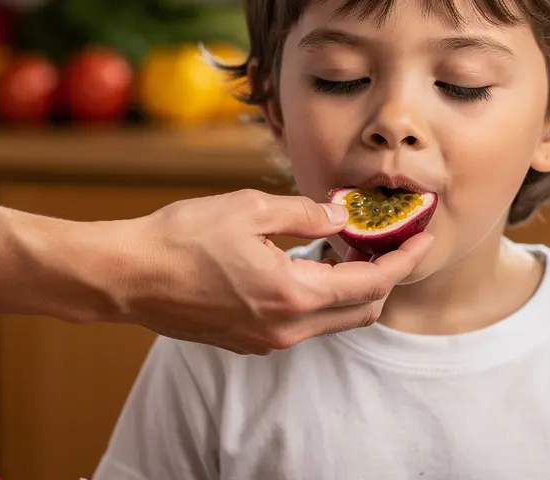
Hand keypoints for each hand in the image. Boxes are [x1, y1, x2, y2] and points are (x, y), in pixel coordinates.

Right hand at [117, 189, 432, 353]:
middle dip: (386, 277)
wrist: (127, 276)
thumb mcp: (249, 208)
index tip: (422, 239)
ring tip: (349, 245)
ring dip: (353, 288)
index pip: (372, 285)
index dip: (404, 261)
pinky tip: (311, 263)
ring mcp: (267, 340)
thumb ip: (305, 214)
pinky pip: (305, 323)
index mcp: (293, 295)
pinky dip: (322, 296)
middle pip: (362, 310)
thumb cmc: (181, 238)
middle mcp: (287, 328)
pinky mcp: (250, 341)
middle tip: (390, 241)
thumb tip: (342, 215)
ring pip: (334, 319)